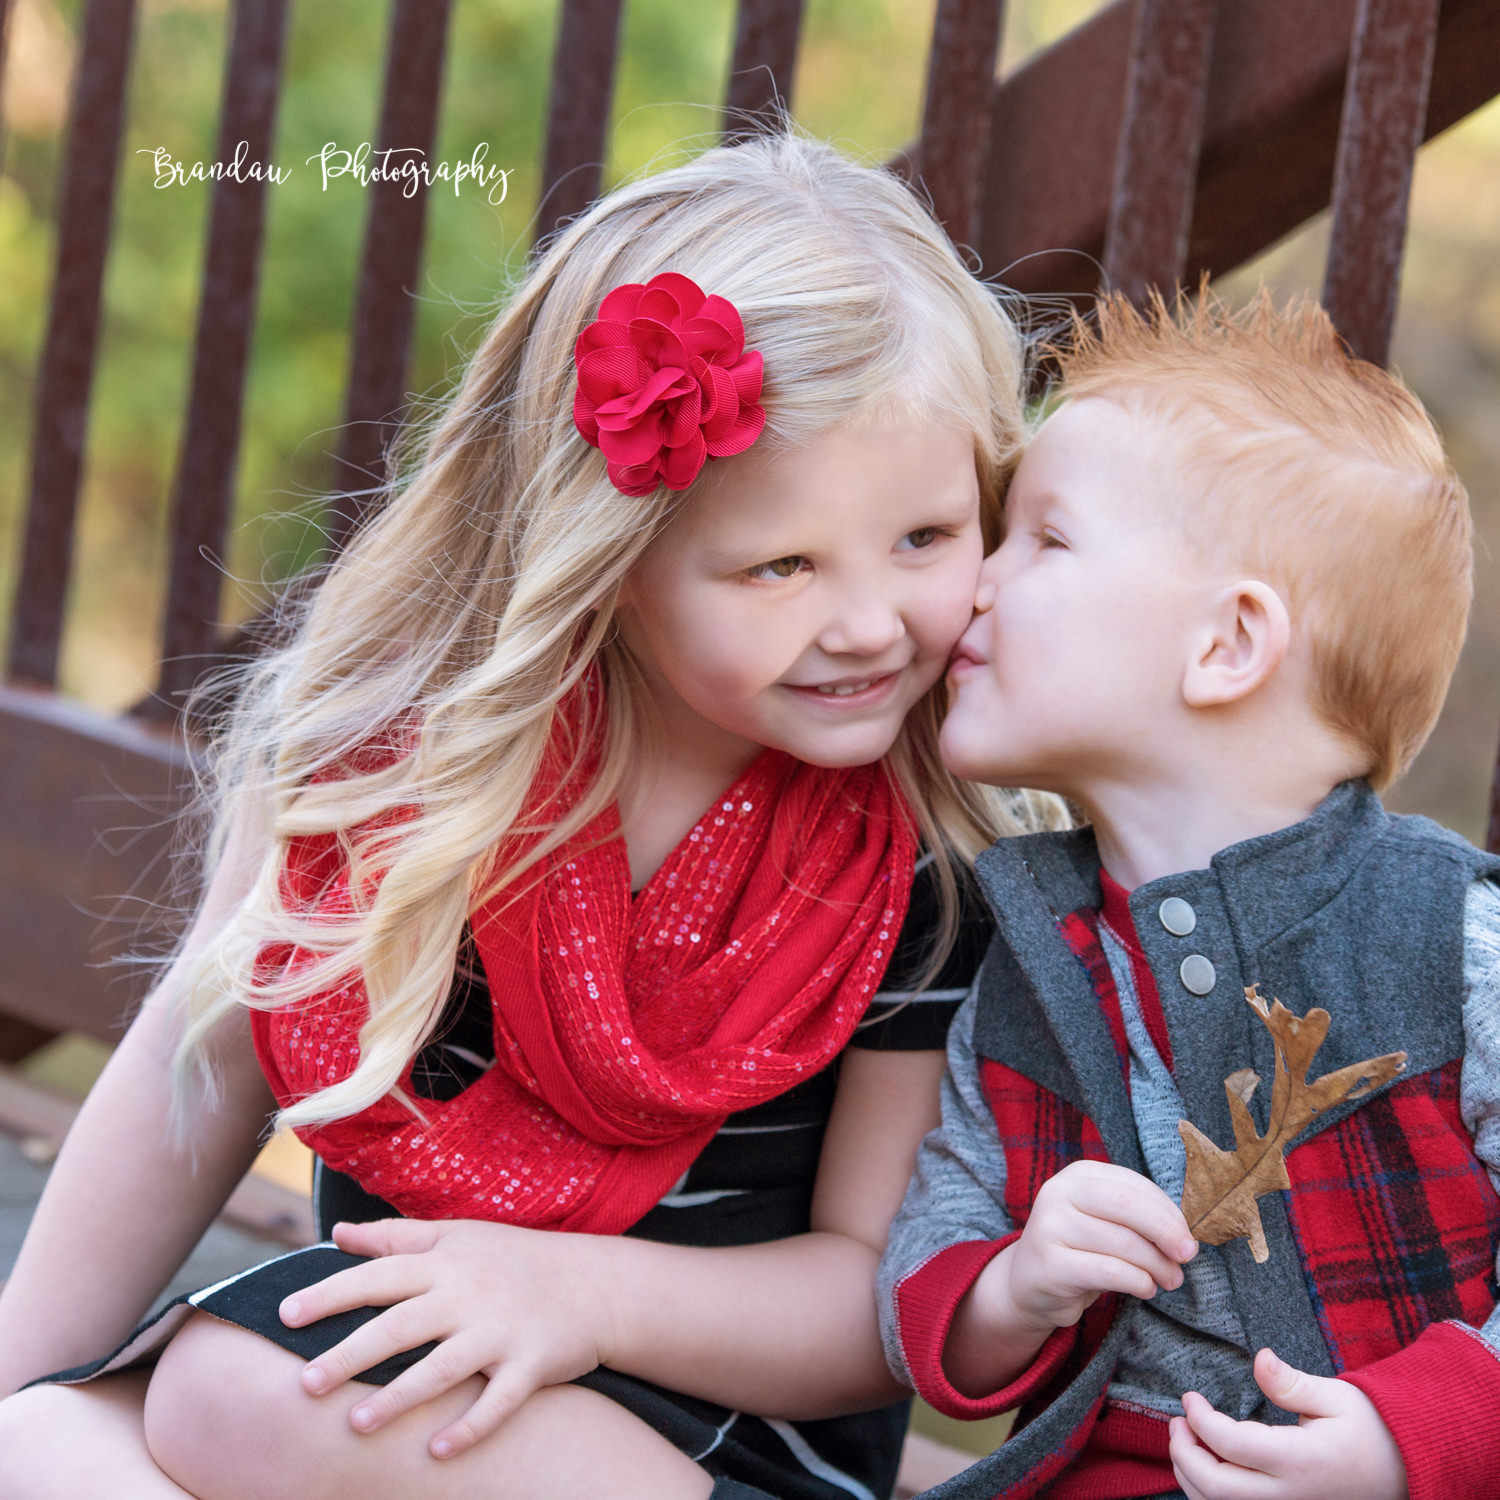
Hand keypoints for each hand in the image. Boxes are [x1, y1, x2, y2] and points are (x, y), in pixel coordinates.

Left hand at [278, 1218, 615, 1458]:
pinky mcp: (532, 1365)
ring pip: (443, 1368)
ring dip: (398, 1397)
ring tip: (356, 1425)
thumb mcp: (458, 1236)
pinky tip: (437, 1451)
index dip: (332, 1294)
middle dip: (350, 1355)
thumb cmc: (514, 1259)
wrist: (593, 1283)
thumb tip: (337, 1233)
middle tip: (304, 1385)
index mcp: (446, 1262)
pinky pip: (498, 1401)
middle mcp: (469, 1294)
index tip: (285, 1315)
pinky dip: (470, 1428)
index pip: (379, 1275)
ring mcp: (502, 1331)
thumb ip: (396, 1237)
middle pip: (400, 1326)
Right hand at [981, 1160, 1196, 1335]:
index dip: (1169, 1212)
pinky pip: (1110, 1271)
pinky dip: (1138, 1282)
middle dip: (1166, 1232)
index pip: (1134, 1185)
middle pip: (1127, 1205)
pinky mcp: (1050, 1264)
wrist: (1030, 1284)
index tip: (1188, 1238)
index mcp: (1078, 1175)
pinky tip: (1145, 1288)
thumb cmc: (1081, 1250)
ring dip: (1157, 1266)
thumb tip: (1186, 1237)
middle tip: (1186, 1257)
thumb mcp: (1105, 1222)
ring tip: (1169, 1280)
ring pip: (1123, 1243)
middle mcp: (1059, 1192)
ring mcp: (1050, 1226)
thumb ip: (1139, 1219)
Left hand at [1169, 1347, 1408, 1499]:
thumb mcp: (1337, 1397)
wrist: (1404, 1474)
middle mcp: (1290, 1498)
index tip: (1189, 1398)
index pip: (1232, 1446)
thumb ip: (1292, 1383)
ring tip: (1186, 1441)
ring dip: (1191, 1478)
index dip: (1200, 1421)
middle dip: (1183, 1454)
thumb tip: (1260, 1359)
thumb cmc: (1370, 1430)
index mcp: (1301, 1461)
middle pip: (1216, 1488)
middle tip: (1177, 1422)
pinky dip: (1210, 1497)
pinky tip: (1206, 1469)